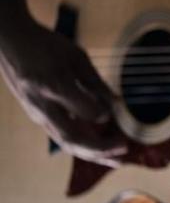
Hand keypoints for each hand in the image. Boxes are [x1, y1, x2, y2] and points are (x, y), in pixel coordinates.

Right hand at [0, 13, 125, 166]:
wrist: (10, 43)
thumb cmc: (46, 45)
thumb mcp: (76, 57)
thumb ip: (96, 82)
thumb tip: (116, 104)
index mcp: (54, 86)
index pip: (83, 111)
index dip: (103, 115)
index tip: (116, 112)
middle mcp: (43, 106)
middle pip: (72, 138)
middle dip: (100, 149)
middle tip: (124, 149)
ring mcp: (38, 114)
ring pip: (67, 143)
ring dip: (94, 154)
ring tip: (117, 160)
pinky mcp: (38, 117)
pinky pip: (62, 137)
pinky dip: (84, 146)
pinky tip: (102, 150)